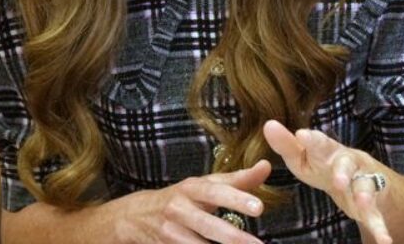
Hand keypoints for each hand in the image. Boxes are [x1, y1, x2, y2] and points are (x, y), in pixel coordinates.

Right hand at [117, 160, 270, 243]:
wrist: (136, 215)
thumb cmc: (182, 197)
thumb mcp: (205, 184)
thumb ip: (237, 179)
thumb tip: (267, 166)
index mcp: (191, 188)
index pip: (215, 191)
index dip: (236, 198)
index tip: (259, 208)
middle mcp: (178, 209)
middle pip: (208, 225)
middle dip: (234, 237)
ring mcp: (169, 232)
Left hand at [263, 119, 392, 243]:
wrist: (366, 180)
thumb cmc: (327, 166)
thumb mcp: (305, 157)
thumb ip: (287, 145)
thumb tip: (269, 125)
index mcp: (329, 151)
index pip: (320, 143)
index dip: (313, 140)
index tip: (302, 135)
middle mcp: (350, 164)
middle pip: (347, 164)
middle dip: (343, 171)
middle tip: (338, 180)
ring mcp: (363, 183)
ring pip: (366, 188)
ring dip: (365, 195)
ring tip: (363, 204)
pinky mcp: (373, 205)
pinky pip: (377, 217)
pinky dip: (381, 229)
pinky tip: (385, 241)